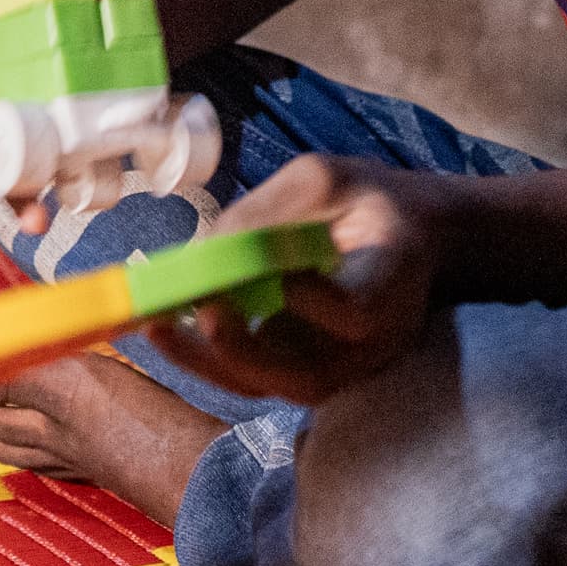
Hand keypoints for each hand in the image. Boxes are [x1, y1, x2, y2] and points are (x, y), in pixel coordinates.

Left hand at [145, 154, 450, 403]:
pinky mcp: (312, 371)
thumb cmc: (364, 200)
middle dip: (240, 349)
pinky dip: (207, 358)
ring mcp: (342, 367)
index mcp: (390, 282)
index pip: (358, 315)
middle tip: (198, 309)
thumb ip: (268, 212)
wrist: (412, 237)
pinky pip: (255, 378)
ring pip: (269, 385)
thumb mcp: (323, 180)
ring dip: (207, 360)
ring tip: (154, 323)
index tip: (280, 276)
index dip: (316, 304)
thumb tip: (202, 252)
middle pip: (304, 375)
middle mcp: (371, 342)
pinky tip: (164, 327)